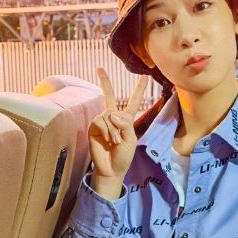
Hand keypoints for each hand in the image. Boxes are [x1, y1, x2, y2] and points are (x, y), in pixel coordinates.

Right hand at [88, 68, 149, 198]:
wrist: (111, 169)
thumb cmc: (123, 156)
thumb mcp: (131, 139)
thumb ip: (125, 124)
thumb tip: (112, 113)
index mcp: (126, 120)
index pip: (133, 102)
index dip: (138, 89)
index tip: (144, 76)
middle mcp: (113, 118)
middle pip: (110, 96)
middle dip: (104, 82)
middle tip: (99, 68)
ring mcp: (102, 122)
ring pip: (108, 114)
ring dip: (114, 129)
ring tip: (114, 141)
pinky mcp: (93, 127)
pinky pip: (100, 121)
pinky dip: (106, 130)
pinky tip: (107, 140)